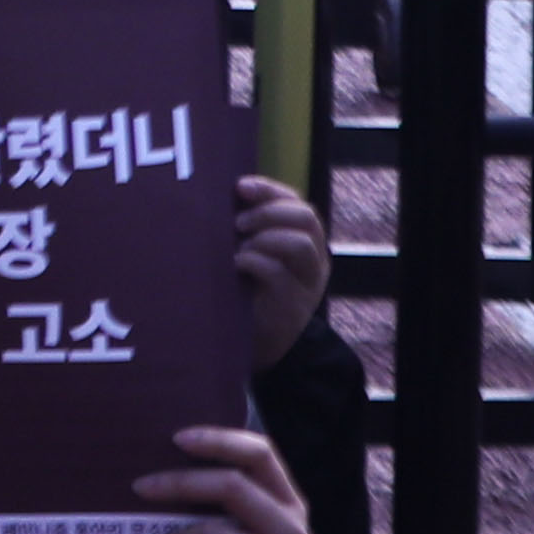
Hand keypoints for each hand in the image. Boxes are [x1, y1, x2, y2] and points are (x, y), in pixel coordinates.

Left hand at [136, 425, 311, 533]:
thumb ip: (204, 501)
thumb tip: (149, 466)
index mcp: (286, 502)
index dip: (220, 439)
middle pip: (233, 486)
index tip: (175, 438)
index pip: (261, 453)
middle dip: (177, 483)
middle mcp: (294, 529)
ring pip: (211, 532)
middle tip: (137, 487)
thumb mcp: (217, 529)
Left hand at [235, 174, 333, 371]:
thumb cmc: (247, 294)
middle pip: (306, 217)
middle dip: (268, 212)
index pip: (298, 204)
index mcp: (305, 242)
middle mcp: (312, 260)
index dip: (270, 190)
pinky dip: (253, 262)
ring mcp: (306, 283)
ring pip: (300, 243)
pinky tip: (234, 265)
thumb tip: (220, 196)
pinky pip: (278, 273)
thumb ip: (247, 231)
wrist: (258, 346)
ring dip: (264, 237)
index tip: (239, 186)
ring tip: (238, 247)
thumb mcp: (251, 256)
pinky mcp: (290, 305)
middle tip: (237, 223)